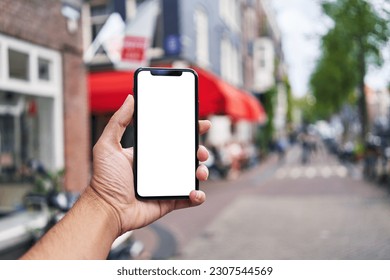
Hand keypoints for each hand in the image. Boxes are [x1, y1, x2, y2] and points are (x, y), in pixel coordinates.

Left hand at [89, 95, 210, 235]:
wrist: (106, 210)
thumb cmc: (104, 180)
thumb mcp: (107, 145)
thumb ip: (119, 122)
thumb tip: (130, 98)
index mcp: (149, 153)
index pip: (172, 138)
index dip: (188, 130)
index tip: (201, 124)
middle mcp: (160, 167)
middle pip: (186, 155)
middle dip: (199, 150)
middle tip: (200, 151)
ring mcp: (166, 185)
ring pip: (191, 175)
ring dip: (201, 171)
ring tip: (199, 171)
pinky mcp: (170, 201)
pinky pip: (189, 198)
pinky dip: (198, 195)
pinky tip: (195, 192)